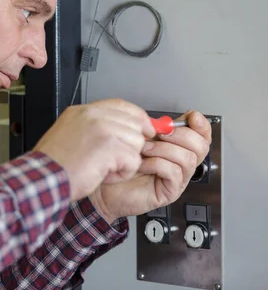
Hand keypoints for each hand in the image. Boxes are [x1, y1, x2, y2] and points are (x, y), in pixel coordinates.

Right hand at [34, 98, 155, 200]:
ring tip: (103, 167)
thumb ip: (95, 126)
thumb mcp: (70, 133)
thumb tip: (123, 129)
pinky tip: (104, 174)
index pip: (121, 105)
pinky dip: (122, 174)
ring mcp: (104, 129)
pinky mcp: (111, 147)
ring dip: (124, 161)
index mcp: (84, 111)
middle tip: (114, 158)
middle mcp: (94, 116)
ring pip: (136, 144)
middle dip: (130, 145)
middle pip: (134, 124)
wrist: (44, 177)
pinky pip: (133, 161)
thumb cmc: (54, 163)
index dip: (138, 118)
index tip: (145, 129)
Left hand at [89, 110, 211, 222]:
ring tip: (143, 149)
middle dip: (181, 135)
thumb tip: (165, 120)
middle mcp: (181, 164)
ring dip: (163, 149)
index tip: (191, 116)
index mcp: (177, 148)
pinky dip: (156, 163)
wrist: (105, 187)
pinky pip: (173, 172)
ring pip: (187, 158)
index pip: (202, 137)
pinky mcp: (170, 192)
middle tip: (160, 134)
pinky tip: (141, 164)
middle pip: (201, 147)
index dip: (201, 125)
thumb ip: (154, 129)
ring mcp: (178, 179)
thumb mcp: (138, 139)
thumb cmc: (120, 162)